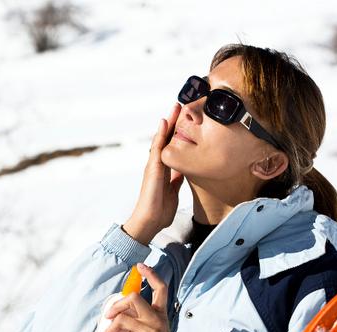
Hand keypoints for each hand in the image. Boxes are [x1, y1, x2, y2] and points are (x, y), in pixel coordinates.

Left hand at [97, 263, 180, 331]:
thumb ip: (141, 322)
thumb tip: (117, 318)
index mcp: (162, 315)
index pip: (161, 288)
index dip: (151, 274)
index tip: (140, 267)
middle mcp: (157, 320)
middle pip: (133, 298)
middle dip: (116, 305)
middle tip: (107, 317)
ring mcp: (151, 331)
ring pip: (121, 319)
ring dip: (107, 330)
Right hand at [123, 103, 184, 244]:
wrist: (150, 222)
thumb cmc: (160, 210)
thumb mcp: (174, 191)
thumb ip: (177, 179)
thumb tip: (183, 170)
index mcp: (164, 169)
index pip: (172, 146)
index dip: (178, 132)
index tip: (186, 119)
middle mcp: (158, 164)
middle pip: (167, 138)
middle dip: (174, 122)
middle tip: (181, 105)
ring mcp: (154, 165)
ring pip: (161, 139)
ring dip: (168, 123)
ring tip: (175, 107)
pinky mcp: (152, 169)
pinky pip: (157, 148)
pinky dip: (161, 134)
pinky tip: (164, 122)